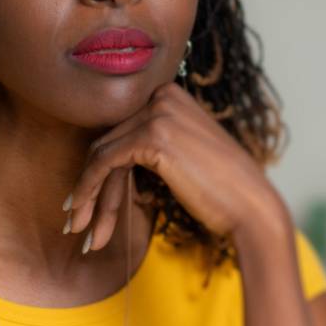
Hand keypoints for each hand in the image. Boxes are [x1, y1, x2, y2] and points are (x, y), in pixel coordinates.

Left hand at [63, 81, 283, 252]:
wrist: (251, 205)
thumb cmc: (222, 189)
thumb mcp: (183, 155)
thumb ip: (150, 147)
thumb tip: (107, 162)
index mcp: (171, 95)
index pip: (121, 131)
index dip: (98, 169)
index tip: (83, 201)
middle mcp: (162, 96)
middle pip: (109, 143)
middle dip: (90, 187)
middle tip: (75, 222)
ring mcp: (157, 113)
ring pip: (102, 155)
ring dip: (88, 196)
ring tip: (78, 230)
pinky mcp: (152, 136)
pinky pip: (104, 162)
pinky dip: (88, 189)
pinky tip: (84, 217)